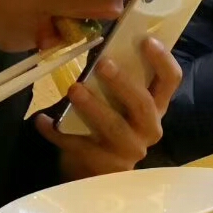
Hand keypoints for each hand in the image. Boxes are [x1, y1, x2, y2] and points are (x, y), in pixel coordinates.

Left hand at [35, 37, 180, 179]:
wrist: (97, 171)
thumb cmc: (111, 127)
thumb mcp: (123, 105)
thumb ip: (121, 82)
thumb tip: (104, 47)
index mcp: (157, 107)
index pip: (170, 81)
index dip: (163, 60)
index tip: (146, 40)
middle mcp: (149, 128)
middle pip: (143, 104)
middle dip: (123, 83)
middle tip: (103, 63)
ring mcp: (128, 149)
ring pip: (113, 126)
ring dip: (93, 106)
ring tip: (73, 89)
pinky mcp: (103, 164)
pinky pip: (78, 145)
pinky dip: (57, 132)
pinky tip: (43, 120)